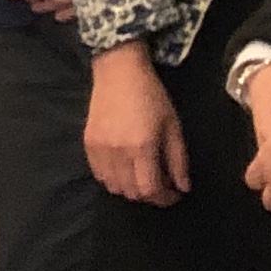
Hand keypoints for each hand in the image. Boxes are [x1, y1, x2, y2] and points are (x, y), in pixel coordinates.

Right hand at [83, 40, 187, 204]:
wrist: (119, 72)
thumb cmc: (151, 96)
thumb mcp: (173, 126)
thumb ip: (178, 160)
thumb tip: (183, 188)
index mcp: (142, 147)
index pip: (151, 189)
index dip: (165, 198)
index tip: (175, 194)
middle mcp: (118, 153)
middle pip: (132, 192)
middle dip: (150, 195)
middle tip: (161, 184)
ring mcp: (99, 149)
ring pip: (114, 187)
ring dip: (130, 189)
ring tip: (142, 177)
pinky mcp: (88, 144)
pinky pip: (99, 175)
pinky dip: (113, 179)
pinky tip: (124, 169)